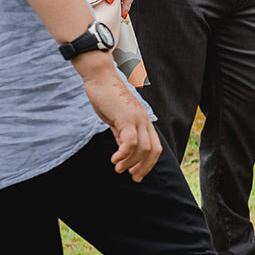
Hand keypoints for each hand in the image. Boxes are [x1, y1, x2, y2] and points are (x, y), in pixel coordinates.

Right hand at [74, 52, 160, 180]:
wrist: (99, 77)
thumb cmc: (106, 97)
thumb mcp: (116, 120)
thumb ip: (121, 134)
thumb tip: (123, 151)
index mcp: (144, 122)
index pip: (155, 148)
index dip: (148, 163)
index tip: (136, 174)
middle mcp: (145, 121)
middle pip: (154, 150)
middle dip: (144, 167)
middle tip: (132, 177)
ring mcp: (137, 119)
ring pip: (142, 148)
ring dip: (131, 163)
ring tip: (118, 169)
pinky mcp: (126, 117)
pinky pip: (130, 141)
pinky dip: (124, 154)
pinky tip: (114, 159)